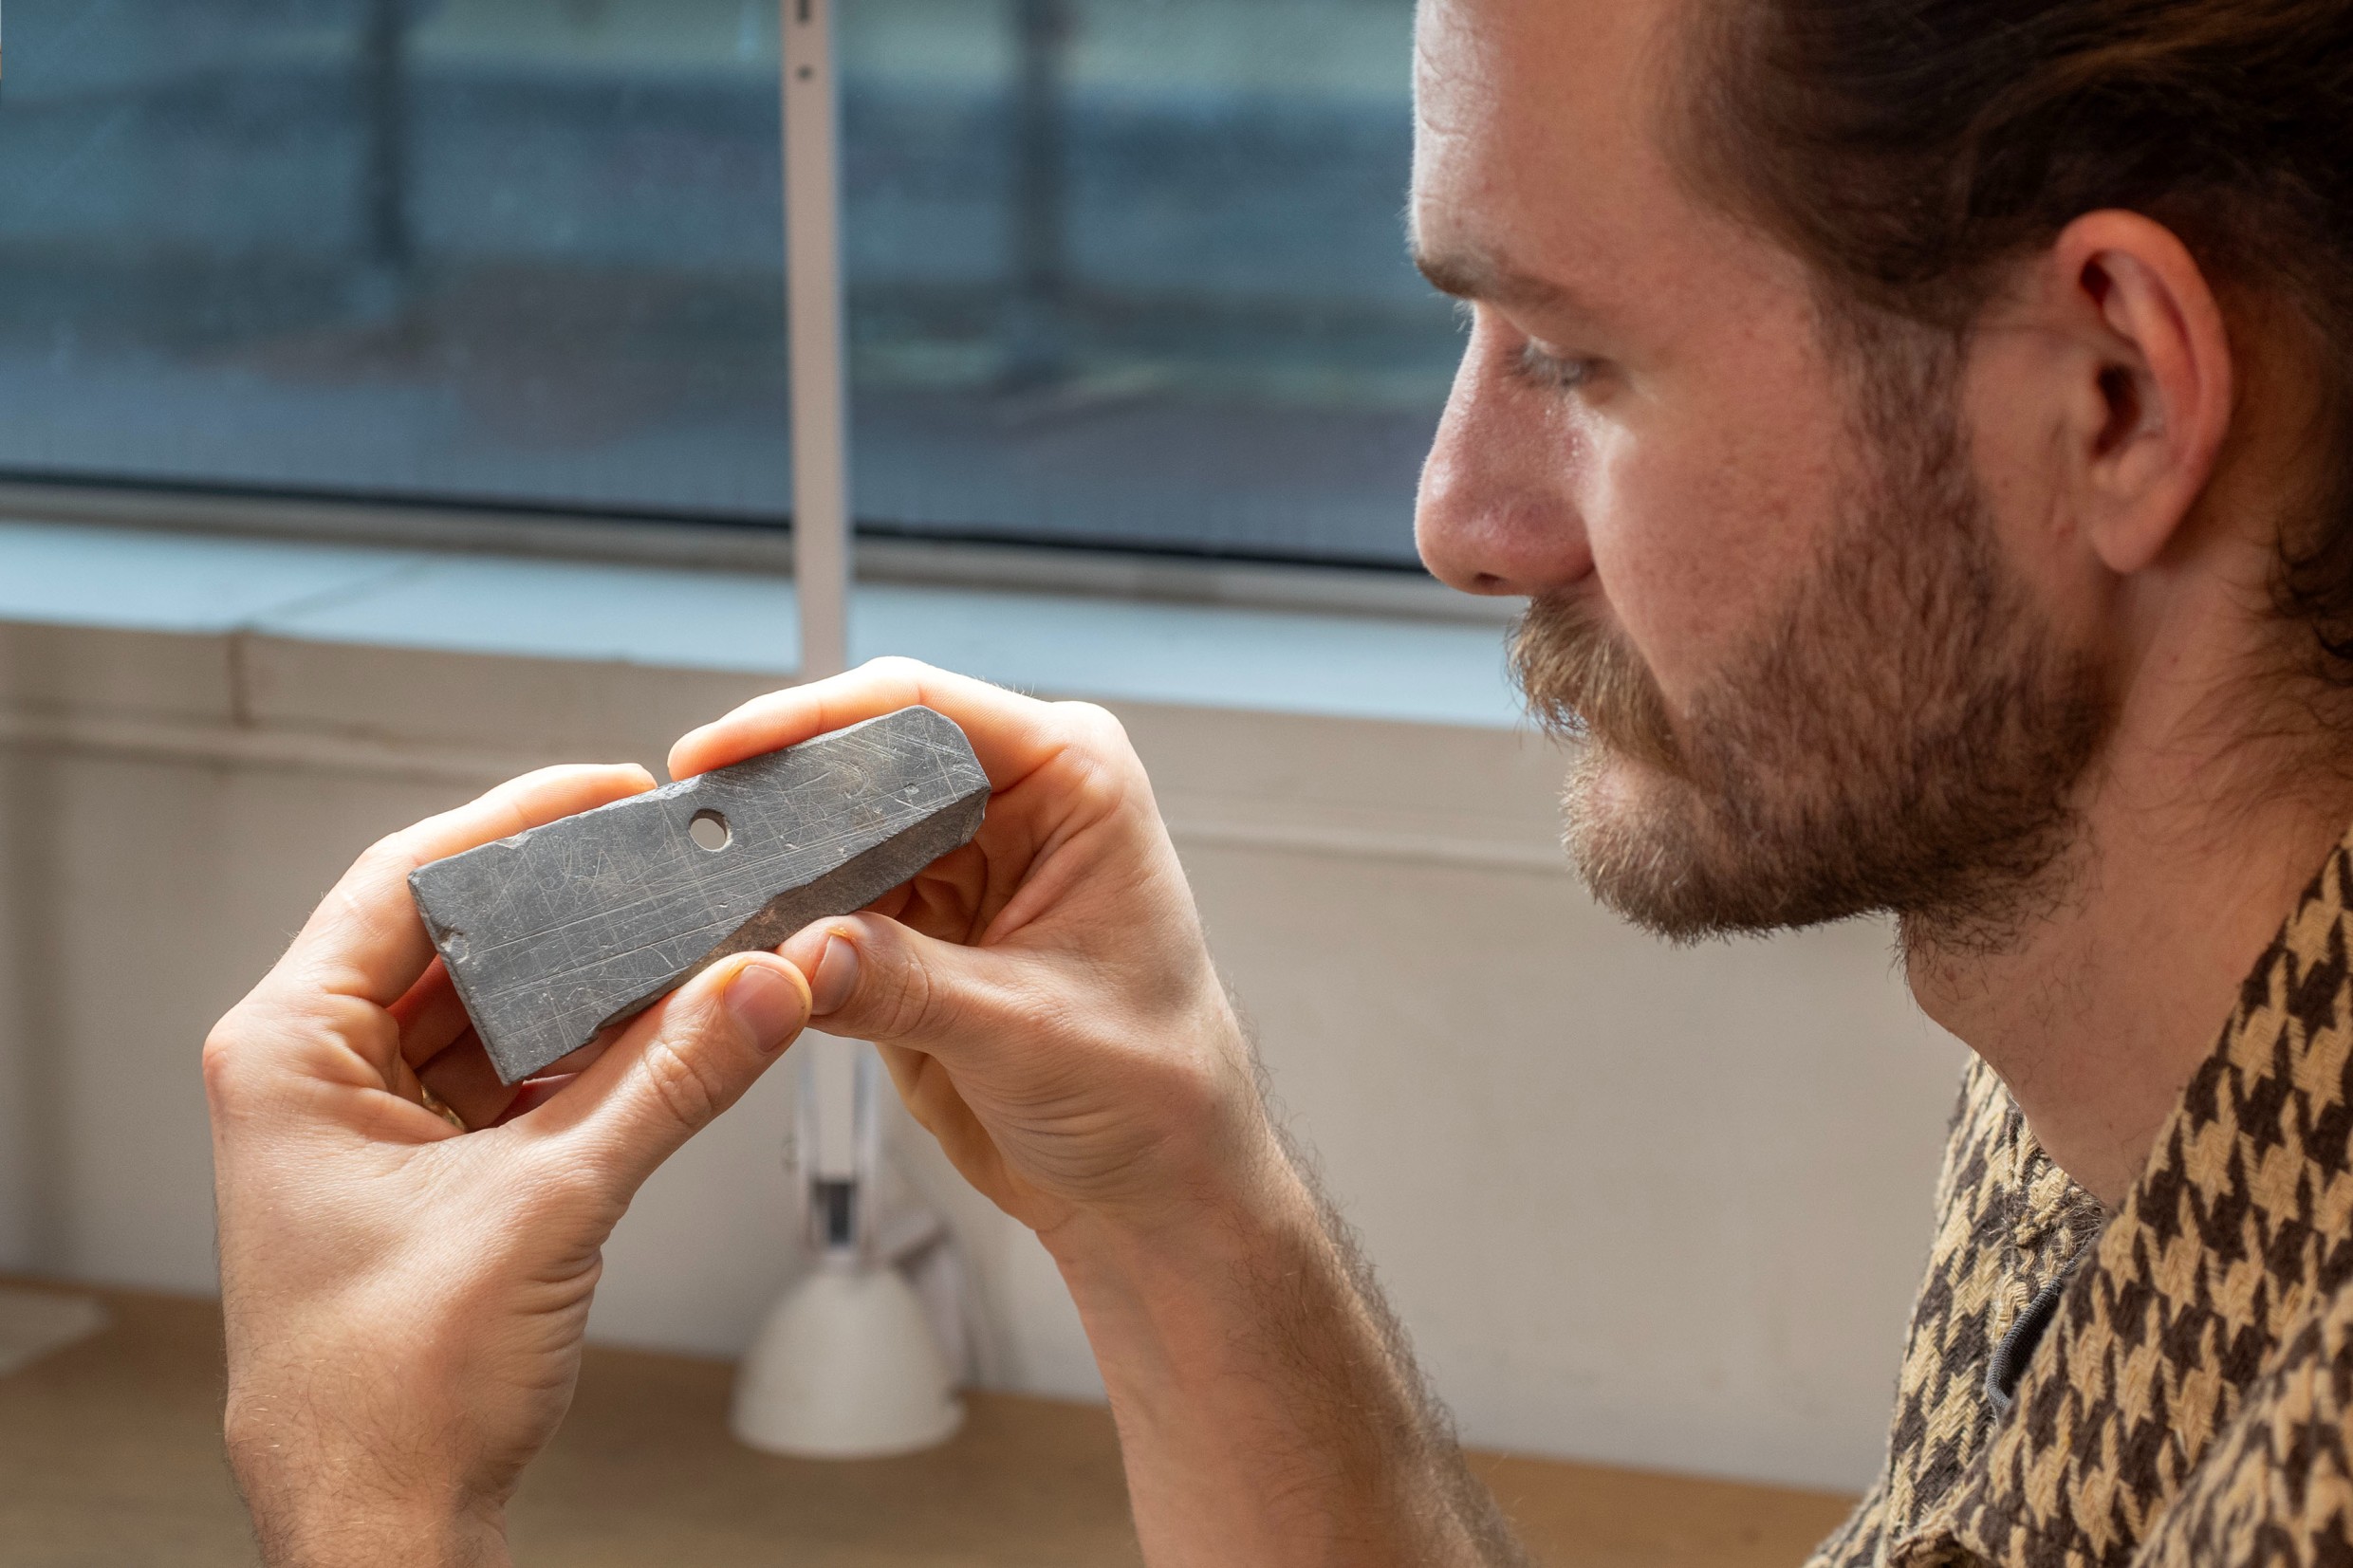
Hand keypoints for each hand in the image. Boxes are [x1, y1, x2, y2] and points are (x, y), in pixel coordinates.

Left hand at [204, 765, 812, 1567]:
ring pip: (493, 1012)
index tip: (607, 791)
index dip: (515, 823)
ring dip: (588, 990)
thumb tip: (758, 987)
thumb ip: (669, 1083)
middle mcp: (316, 1076)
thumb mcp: (550, 1207)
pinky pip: (514, 1078)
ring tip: (681, 948)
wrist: (384, 1524)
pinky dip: (587, 1057)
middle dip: (568, 910)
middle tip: (662, 865)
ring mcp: (369, 1126)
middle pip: (456, 941)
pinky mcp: (424, 1173)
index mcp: (289, 1054)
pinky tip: (660, 1037)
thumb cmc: (386, 1396)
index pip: (405, 883)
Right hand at [669, 658, 1282, 1245]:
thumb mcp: (1026, 1030)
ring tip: (700, 900)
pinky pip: (823, 909)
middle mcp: (1013, 805)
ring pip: (827, 837)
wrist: (1158, 1188)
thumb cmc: (1157, 1090)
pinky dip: (778, 930)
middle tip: (692, 832)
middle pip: (859, 762)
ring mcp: (958, 868)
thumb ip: (903, 984)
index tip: (724, 751)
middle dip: (777, 798)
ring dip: (769, 872)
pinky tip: (733, 948)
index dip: (811, 719)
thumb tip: (797, 951)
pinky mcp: (914, 933)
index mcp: (1073, 780)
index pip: (922, 709)